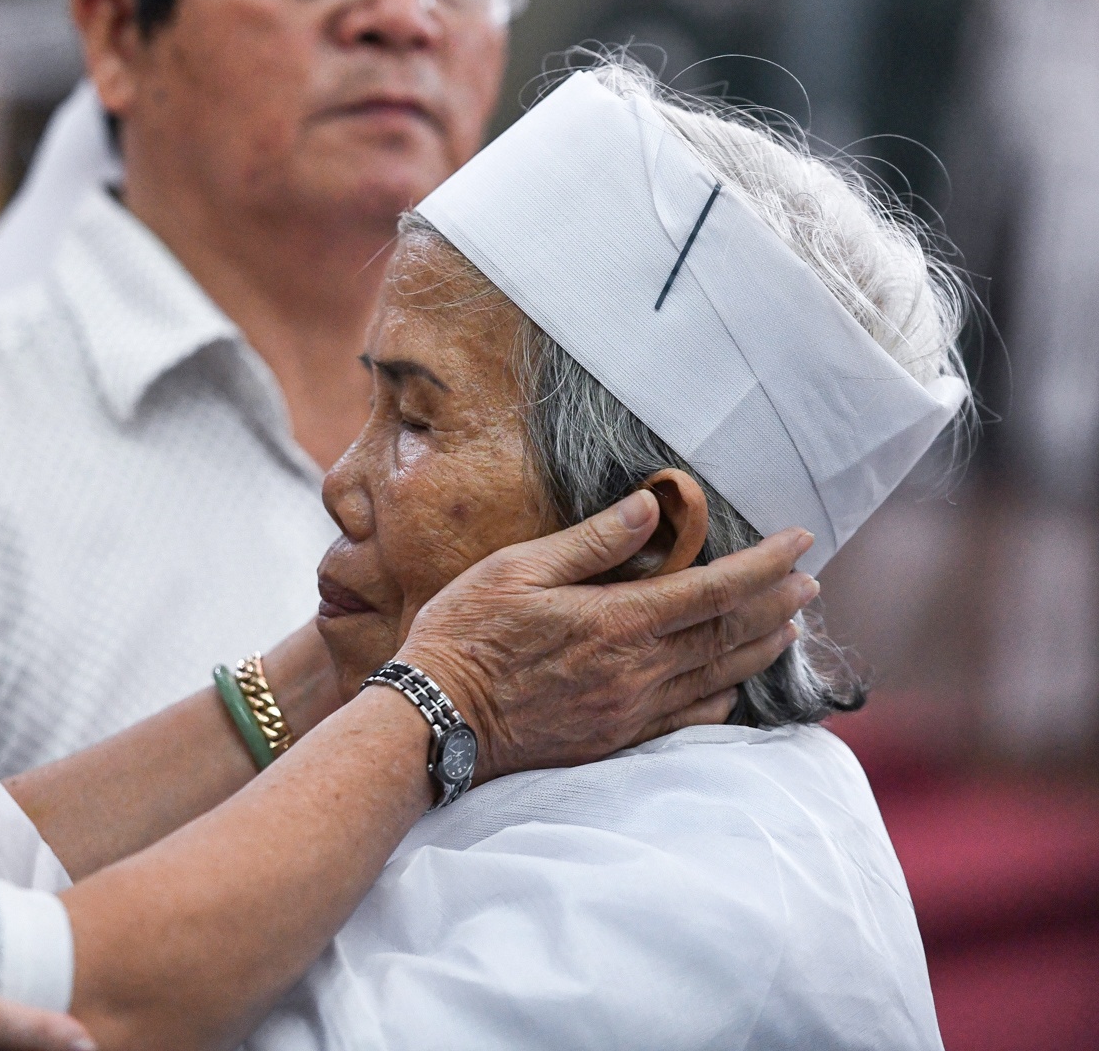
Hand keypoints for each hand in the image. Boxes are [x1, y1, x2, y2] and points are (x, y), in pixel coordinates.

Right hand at [393, 489, 814, 786]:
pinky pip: (688, 720)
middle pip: (727, 635)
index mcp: (616, 622)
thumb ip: (591, 541)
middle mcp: (636, 671)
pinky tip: (732, 685)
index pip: (713, 589)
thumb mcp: (517, 569)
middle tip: (810, 582)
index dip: (764, 565)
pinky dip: (723, 698)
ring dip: (759, 649)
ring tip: (788, 627)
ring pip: (718, 678)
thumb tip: (652, 507)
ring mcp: (629, 711)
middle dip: (775, 604)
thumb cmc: (466, 634)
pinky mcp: (615, 739)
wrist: (436, 721)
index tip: (799, 541)